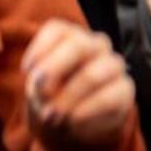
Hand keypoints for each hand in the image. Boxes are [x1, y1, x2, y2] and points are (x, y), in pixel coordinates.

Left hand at [23, 20, 135, 145]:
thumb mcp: (38, 86)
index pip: (57, 30)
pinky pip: (109, 98)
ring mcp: (113, 65)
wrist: (71, 120)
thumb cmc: (51, 94)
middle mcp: (95, 45)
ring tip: (52, 115)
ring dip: (68, 98)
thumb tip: (46, 89)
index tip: (26, 70)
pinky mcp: (124, 89)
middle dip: (54, 69)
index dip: (39, 49)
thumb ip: (40, 82)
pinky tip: (72, 120)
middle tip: (41, 92)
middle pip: (78, 46)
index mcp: (70, 36)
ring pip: (93, 75)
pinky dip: (85, 111)